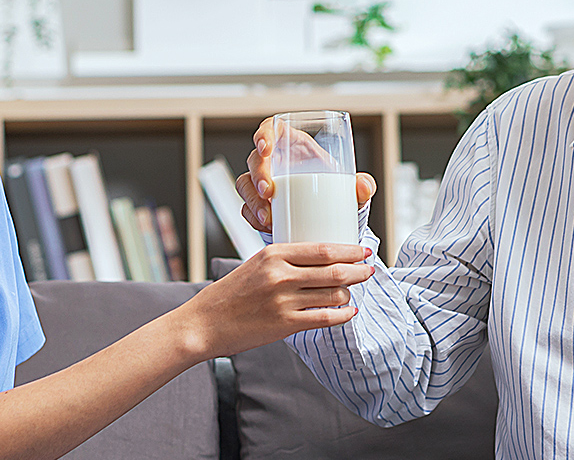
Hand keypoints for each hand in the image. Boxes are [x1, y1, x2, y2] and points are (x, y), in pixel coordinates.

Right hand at [169, 243, 375, 358]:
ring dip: (349, 293)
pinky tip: (348, 312)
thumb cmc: (229, 294)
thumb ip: (283, 260)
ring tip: (352, 292)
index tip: (363, 250)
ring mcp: (283, 301)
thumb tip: (319, 259)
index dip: (349, 250)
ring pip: (333, 294)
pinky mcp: (285, 325)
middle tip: (368, 269)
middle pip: (334, 270)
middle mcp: (280, 275)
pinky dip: (342, 314)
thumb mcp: (254, 265)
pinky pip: (325, 318)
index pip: (323, 249)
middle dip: (358, 270)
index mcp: (273, 254)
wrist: (204, 323)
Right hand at [234, 119, 376, 233]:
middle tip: (269, 192)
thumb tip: (364, 187)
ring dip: (252, 200)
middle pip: (255, 160)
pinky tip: (265, 226)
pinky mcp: (258, 205)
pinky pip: (246, 209)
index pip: (270, 130)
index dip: (264, 135)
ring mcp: (262, 184)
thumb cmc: (335, 193)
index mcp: (293, 145)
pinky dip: (253, 218)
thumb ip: (362, 186)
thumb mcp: (350, 189)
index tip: (266, 148)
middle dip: (258, 175)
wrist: (329, 220)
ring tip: (267, 217)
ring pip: (245, 185)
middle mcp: (274, 162)